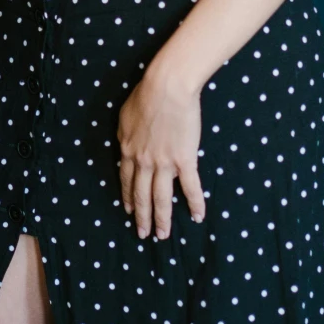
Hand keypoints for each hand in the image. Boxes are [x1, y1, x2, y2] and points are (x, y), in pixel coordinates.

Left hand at [117, 65, 205, 240]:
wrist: (166, 88)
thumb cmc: (146, 95)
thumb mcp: (125, 117)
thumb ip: (125, 135)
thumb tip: (126, 144)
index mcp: (128, 150)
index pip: (126, 180)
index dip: (127, 197)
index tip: (128, 210)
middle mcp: (143, 161)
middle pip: (141, 194)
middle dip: (142, 216)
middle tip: (143, 233)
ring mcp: (163, 163)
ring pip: (160, 197)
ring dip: (162, 218)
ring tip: (163, 235)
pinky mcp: (184, 160)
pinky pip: (190, 187)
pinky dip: (195, 203)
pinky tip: (197, 217)